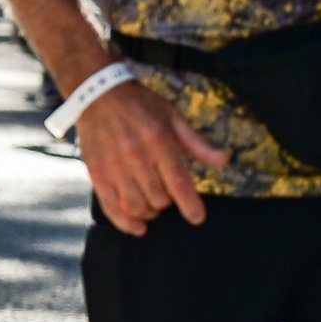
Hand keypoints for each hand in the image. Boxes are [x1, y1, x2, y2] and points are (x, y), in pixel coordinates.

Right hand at [75, 79, 229, 234]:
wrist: (97, 93)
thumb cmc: (139, 104)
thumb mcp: (172, 116)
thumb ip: (196, 142)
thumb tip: (224, 161)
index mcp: (159, 142)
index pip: (178, 183)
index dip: (190, 205)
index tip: (197, 218)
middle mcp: (135, 157)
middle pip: (159, 198)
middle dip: (168, 202)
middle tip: (167, 194)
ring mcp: (113, 167)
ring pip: (137, 206)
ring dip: (149, 212)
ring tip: (152, 205)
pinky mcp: (96, 173)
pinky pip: (111, 207)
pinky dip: (125, 222)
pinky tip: (138, 227)